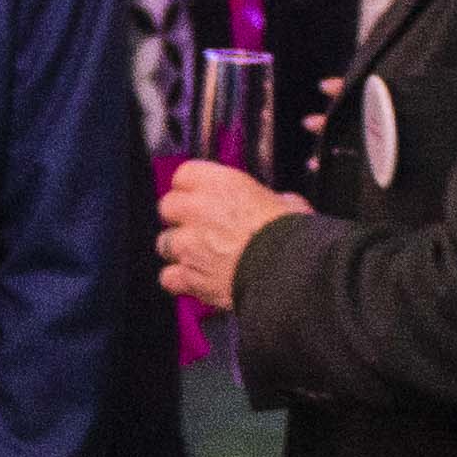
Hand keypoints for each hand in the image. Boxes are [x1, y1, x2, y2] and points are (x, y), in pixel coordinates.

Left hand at [160, 157, 305, 307]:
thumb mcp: (290, 204)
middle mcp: (198, 210)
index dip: (191, 187)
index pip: (184, 174)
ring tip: (198, 257)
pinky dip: (178, 280)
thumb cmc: (292, 239)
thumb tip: (279, 204)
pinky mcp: (188, 276)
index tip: (199, 195)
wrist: (288, 275)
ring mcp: (188, 244)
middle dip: (180, 217)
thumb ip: (270, 201)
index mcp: (222, 185)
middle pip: (167, 206)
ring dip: (178, 250)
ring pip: (164, 242)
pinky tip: (193, 281)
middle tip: (199, 226)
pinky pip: (168, 277)